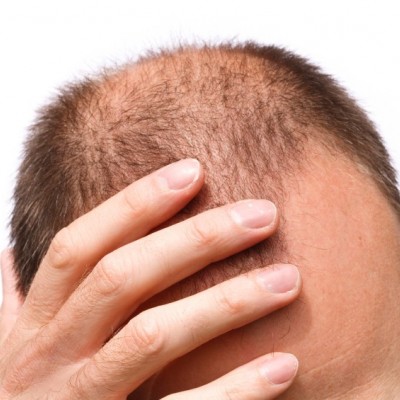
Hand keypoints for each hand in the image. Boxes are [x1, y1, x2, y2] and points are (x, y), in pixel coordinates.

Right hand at [0, 159, 300, 398]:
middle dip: (196, 239)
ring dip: (227, 304)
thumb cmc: (35, 397)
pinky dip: (236, 389)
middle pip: (123, 277)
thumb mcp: (17, 349)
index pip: (80, 245)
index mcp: (35, 323)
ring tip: (288, 279)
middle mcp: (48, 356)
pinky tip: (283, 364)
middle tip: (264, 213)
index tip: (193, 170)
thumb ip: (16, 304)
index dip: (133, 204)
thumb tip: (6, 255)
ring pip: (153, 337)